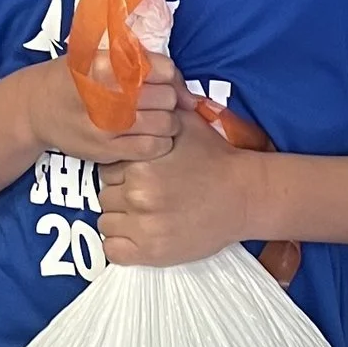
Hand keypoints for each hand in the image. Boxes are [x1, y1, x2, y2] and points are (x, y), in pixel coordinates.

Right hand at [17, 53, 182, 169]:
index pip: (164, 70)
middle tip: (158, 103)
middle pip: (167, 98)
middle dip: (169, 100)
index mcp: (107, 64)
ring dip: (168, 122)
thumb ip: (142, 64)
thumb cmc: (76, 79)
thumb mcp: (100, 56)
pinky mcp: (106, 150)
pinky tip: (150, 136)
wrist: (36, 109)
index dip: (170, 78)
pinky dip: (160, 142)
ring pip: (165, 124)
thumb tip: (189, 94)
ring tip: (156, 120)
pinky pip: (151, 148)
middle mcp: (107, 94)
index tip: (165, 84)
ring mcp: (107, 125)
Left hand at [98, 104, 272, 267]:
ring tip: (145, 214)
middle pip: (104, 195)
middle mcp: (137, 195)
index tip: (137, 174)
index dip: (120, 171)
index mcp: (140, 164)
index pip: (106, 168)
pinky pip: (113, 251)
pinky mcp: (152, 252)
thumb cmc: (214, 158)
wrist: (243, 195)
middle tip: (146, 194)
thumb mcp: (185, 124)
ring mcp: (144, 227)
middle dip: (121, 193)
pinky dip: (121, 244)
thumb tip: (133, 94)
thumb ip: (155, 112)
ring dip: (121, 218)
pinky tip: (139, 234)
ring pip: (106, 222)